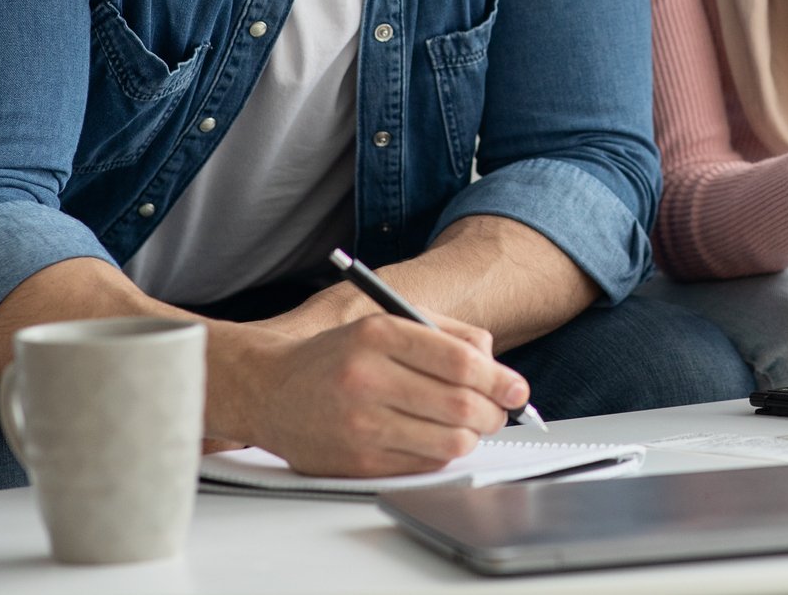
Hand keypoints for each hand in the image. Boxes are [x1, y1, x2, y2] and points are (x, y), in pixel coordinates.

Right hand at [235, 309, 528, 477]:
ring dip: (472, 436)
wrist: (270, 390)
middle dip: (493, 412)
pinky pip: (424, 465)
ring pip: (448, 441)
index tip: (517, 389)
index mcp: (379, 334)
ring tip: (471, 425)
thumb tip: (497, 364)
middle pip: (460, 405)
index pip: (460, 361)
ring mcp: (360, 424)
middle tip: (499, 411)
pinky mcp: (356, 462)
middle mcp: (367, 378)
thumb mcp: (388, 323)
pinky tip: (437, 438)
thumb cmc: (340, 355)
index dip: (499, 378)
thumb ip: (447, 334)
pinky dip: (443, 454)